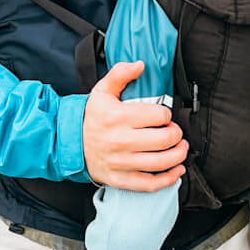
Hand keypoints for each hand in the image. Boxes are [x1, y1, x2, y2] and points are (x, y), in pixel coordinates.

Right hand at [82, 61, 187, 191]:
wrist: (69, 142)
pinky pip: (150, 184)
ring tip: (180, 149)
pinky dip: (168, 179)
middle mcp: (120, 141)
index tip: (164, 117)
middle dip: (177, 135)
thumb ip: (120, 73)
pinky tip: (176, 171)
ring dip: (178, 155)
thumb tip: (140, 65)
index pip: (159, 116)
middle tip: (175, 132)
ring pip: (161, 162)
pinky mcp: (120, 179)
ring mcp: (120, 162)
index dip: (167, 115)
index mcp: (118, 117)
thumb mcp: (102, 90)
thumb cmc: (90, 117)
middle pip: (164, 140)